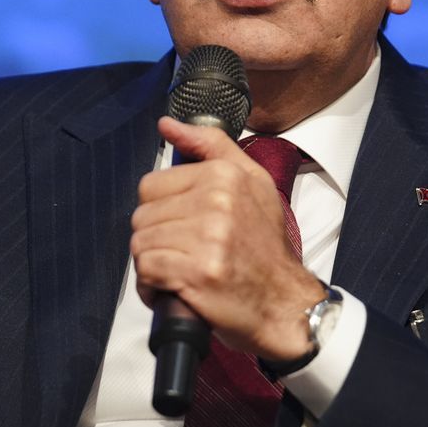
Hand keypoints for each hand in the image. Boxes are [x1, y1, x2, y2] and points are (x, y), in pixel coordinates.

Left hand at [131, 117, 323, 360]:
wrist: (285, 301)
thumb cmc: (265, 245)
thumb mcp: (253, 182)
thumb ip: (210, 146)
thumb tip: (167, 125)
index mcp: (224, 176)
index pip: (151, 185)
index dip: (160, 210)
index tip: (181, 224)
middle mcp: (216, 202)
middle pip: (142, 216)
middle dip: (155, 238)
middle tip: (181, 252)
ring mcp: (208, 238)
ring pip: (141, 244)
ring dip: (153, 263)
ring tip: (178, 270)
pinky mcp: (199, 273)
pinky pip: (148, 271)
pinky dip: (152, 285)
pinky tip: (173, 288)